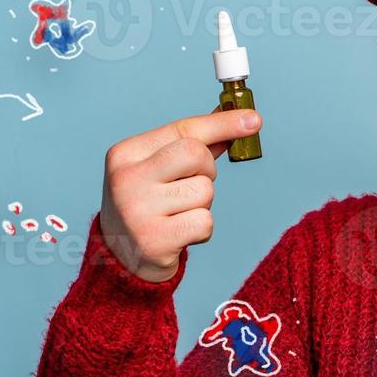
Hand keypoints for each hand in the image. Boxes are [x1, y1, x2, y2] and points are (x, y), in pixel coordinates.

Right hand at [98, 108, 261, 282]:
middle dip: (207, 170)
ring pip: (204, 191)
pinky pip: (204, 222)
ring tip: (179, 214)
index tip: (254, 120)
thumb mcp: (160, 168)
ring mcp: (137, 211)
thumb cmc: (148, 203)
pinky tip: (181, 234)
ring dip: (202, 204)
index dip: (222, 124)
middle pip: (196, 154)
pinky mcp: (153, 240)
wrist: (122, 256)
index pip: (183, 130)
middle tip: (192, 185)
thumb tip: (241, 119)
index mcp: (125, 153)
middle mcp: (126, 179)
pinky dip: (202, 229)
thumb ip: (194, 144)